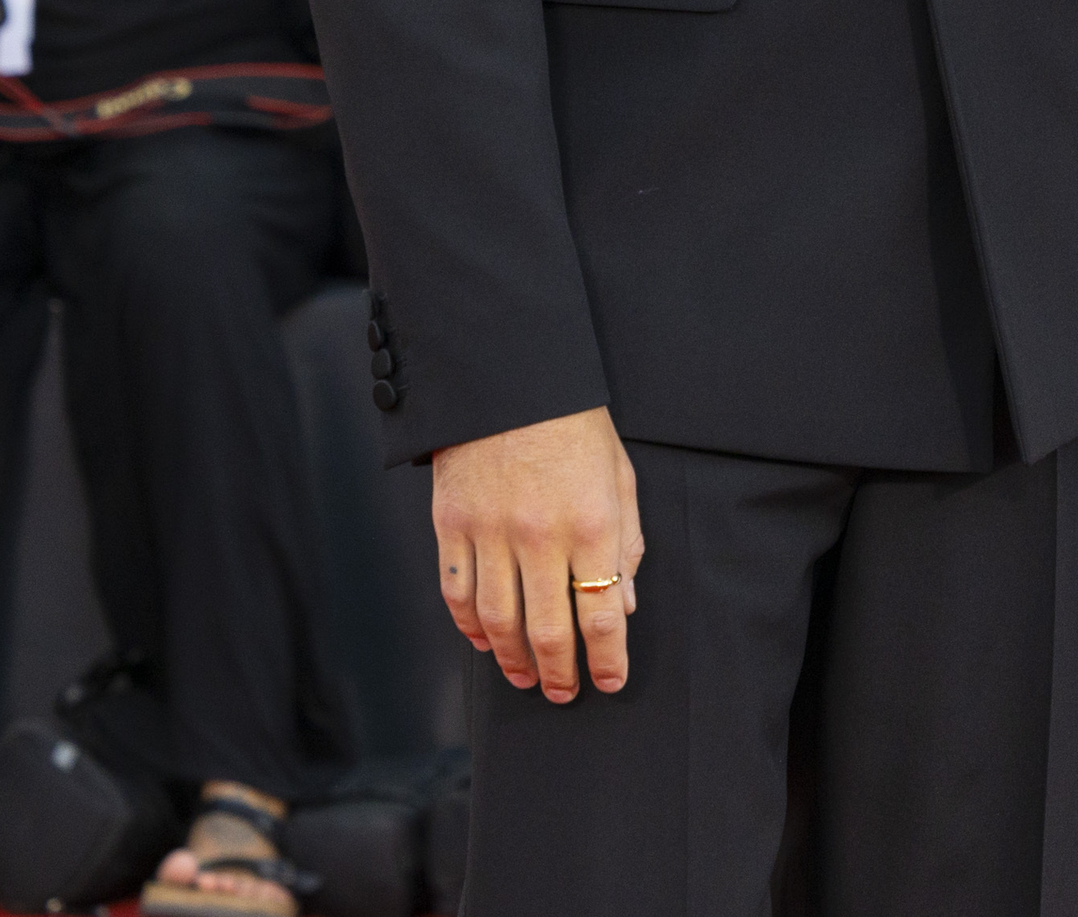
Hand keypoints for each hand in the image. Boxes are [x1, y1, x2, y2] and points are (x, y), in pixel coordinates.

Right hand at [433, 406, 644, 700]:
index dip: (607, 657)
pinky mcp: (452, 526)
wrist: (510, 384)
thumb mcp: (620, 478)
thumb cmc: (575, 429)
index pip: (601, 612)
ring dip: (512, 658)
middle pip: (548, 628)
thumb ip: (626, 543)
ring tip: (526, 677)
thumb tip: (623, 606)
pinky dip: (469, 625)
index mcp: (591, 524)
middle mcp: (540, 536)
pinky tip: (484, 642)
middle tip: (564, 693)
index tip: (610, 681)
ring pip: (497, 620)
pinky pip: (458, 591)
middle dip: (559, 670)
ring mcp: (490, 534)